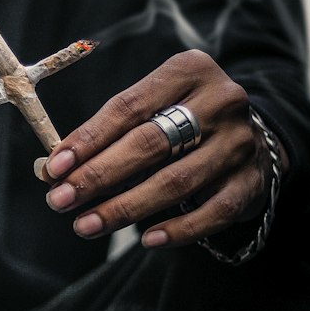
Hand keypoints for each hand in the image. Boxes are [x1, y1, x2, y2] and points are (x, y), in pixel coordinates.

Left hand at [41, 49, 286, 249]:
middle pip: (149, 144)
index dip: (88, 139)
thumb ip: (110, 132)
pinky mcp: (252, 181)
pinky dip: (178, 229)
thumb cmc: (184, 118)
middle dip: (98, 176)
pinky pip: (212, 212)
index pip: (129, 107)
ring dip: (125, 208)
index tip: (55, 167)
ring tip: (86, 224)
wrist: (255, 135)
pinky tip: (146, 240)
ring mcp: (240, 143)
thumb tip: (55, 168)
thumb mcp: (153, 106)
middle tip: (60, 200)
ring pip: (176, 181)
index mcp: (189, 70)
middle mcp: (220, 102)